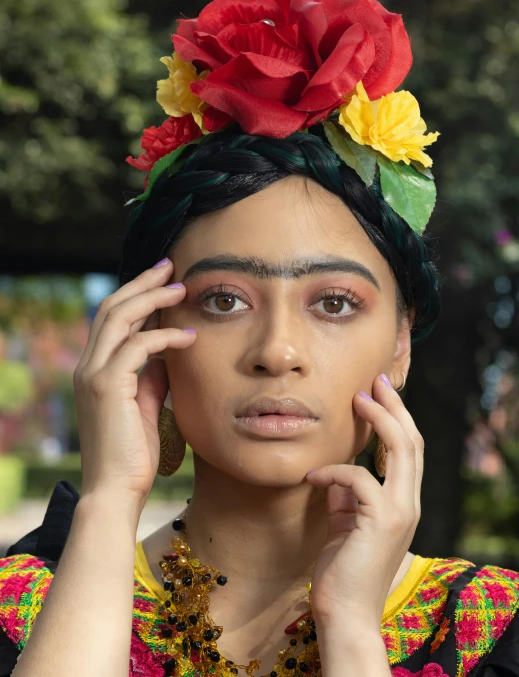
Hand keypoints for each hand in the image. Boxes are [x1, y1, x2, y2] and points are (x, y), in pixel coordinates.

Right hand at [73, 259, 196, 506]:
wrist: (116, 492)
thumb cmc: (134, 455)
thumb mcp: (146, 405)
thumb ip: (152, 376)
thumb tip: (169, 353)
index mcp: (95, 370)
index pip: (113, 319)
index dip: (137, 295)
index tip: (164, 281)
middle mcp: (88, 366)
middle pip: (112, 308)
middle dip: (142, 284)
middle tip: (171, 267)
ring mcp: (93, 375)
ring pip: (119, 318)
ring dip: (152, 299)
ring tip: (182, 288)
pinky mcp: (107, 387)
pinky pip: (137, 346)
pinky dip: (164, 336)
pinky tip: (189, 335)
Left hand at [305, 374, 422, 628]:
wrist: (344, 614)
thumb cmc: (342, 570)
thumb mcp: (345, 522)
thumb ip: (347, 495)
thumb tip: (336, 471)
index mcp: (403, 502)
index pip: (408, 450)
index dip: (397, 418)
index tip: (378, 393)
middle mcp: (409, 503)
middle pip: (412, 441)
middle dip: (395, 407)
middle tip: (374, 381)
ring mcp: (400, 512)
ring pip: (401, 450)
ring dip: (379, 420)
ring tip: (357, 400)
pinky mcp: (381, 521)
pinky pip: (358, 479)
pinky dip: (334, 472)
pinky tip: (313, 477)